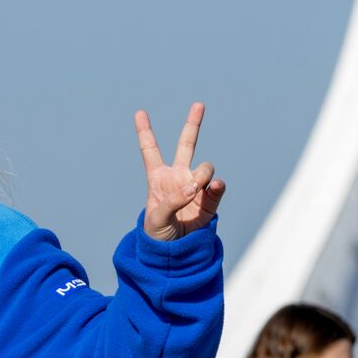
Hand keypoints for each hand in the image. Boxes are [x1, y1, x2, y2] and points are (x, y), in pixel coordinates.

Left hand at [135, 102, 225, 240]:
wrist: (175, 253)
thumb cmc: (157, 234)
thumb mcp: (156, 218)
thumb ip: (172, 201)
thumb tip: (193, 188)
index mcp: (157, 178)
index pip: (150, 151)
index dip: (145, 132)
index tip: (139, 113)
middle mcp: (178, 177)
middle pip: (186, 145)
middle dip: (193, 124)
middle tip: (199, 104)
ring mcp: (195, 187)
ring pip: (205, 168)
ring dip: (203, 173)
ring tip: (197, 187)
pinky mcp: (209, 201)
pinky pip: (217, 188)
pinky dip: (217, 186)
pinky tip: (214, 186)